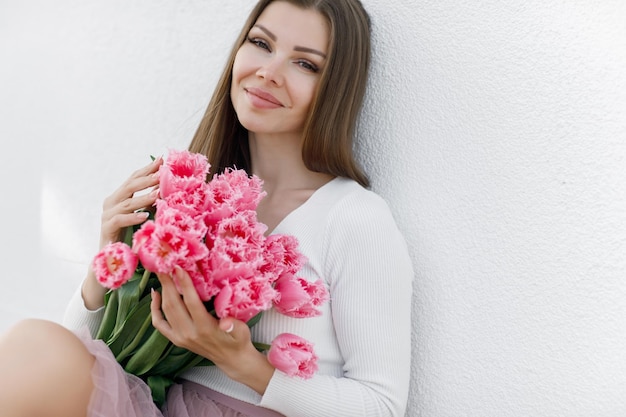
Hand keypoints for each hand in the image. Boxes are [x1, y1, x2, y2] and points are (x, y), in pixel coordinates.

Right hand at [98, 157, 162, 248]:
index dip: (147, 169)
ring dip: (144, 197)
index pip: (133, 179)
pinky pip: (119, 220)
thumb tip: (167, 189)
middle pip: (130, 186)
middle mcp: (111, 202)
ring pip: (127, 202)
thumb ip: (149, 203)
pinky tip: (144, 216)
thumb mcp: (142, 216)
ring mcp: (107, 215)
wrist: (110, 259)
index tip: (162, 160)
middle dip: (147, 178)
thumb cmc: (129, 237)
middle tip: (163, 173)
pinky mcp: (106, 228)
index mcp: (119, 197)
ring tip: (158, 194)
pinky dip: (132, 217)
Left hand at [151, 266, 274, 393]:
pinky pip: (160, 323)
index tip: (178, 267)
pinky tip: (156, 295)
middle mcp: (189, 333)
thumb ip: (234, 326)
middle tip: (163, 265)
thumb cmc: (238, 340)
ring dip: (162, 291)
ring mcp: (180, 337)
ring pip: (166, 311)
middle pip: (174, 304)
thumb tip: (226, 322)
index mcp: (205, 328)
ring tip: (161, 274)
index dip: (184, 284)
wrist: (231, 359)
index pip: (191, 302)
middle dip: (168, 283)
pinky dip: (155, 309)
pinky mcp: (176, 340)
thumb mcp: (242, 331)